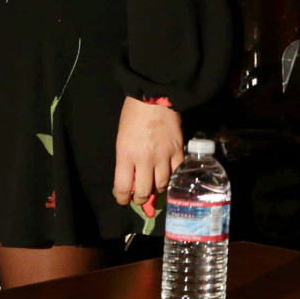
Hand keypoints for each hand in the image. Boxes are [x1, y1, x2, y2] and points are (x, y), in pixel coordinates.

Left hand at [114, 98, 183, 215]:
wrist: (155, 97)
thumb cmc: (133, 115)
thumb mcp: (122, 139)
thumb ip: (126, 161)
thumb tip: (132, 179)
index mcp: (126, 155)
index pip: (123, 188)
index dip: (123, 199)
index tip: (125, 201)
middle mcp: (145, 160)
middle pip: (144, 191)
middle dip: (141, 198)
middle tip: (141, 197)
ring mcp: (164, 156)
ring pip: (162, 185)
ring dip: (157, 188)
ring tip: (155, 185)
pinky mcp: (178, 151)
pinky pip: (176, 172)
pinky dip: (172, 175)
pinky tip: (168, 172)